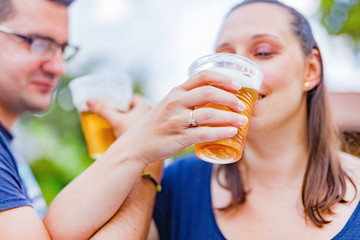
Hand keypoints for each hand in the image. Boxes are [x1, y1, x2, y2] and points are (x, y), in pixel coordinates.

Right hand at [86, 94, 151, 136]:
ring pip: (137, 119)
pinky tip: (125, 136)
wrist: (145, 157)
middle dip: (123, 112)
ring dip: (127, 121)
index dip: (123, 100)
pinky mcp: (150, 134)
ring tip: (116, 126)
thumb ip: (103, 110)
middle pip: (135, 109)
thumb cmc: (134, 138)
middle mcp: (151, 114)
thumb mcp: (116, 122)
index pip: (133, 98)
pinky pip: (141, 128)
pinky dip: (132, 129)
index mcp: (145, 106)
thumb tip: (89, 100)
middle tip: (112, 115)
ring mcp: (152, 125)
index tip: (113, 104)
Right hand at [109, 70, 247, 164]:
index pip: (202, 76)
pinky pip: (205, 134)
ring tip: (242, 121)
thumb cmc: (156, 124)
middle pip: (209, 93)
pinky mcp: (179, 138)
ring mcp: (176, 120)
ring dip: (230, 117)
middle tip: (242, 106)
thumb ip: (186, 99)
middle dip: (230, 98)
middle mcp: (175, 102)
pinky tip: (232, 133)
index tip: (237, 86)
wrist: (136, 145)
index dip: (223, 78)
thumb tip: (213, 98)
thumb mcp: (168, 105)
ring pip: (209, 114)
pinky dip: (221, 132)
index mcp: (175, 91)